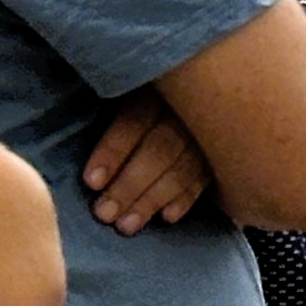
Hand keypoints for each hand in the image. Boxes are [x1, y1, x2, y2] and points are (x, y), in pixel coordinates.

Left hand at [83, 88, 214, 232]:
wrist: (210, 79)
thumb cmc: (147, 88)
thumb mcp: (129, 85)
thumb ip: (113, 105)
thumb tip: (82, 137)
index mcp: (158, 86)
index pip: (134, 121)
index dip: (113, 152)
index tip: (91, 182)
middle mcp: (187, 108)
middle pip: (159, 151)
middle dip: (130, 185)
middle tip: (104, 214)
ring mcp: (209, 131)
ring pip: (183, 169)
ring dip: (154, 200)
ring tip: (127, 226)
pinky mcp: (224, 150)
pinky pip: (207, 178)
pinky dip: (187, 199)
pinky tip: (168, 218)